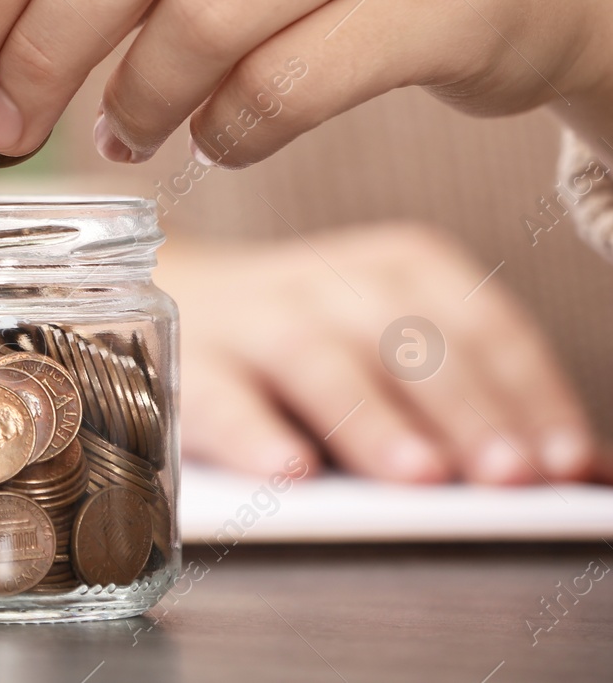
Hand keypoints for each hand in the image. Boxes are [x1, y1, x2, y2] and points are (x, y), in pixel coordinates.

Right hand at [160, 224, 597, 482]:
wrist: (173, 297)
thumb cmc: (309, 345)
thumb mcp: (393, 349)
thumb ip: (476, 402)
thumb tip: (581, 474)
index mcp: (397, 267)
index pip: (481, 323)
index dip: (527, 391)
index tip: (565, 462)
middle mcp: (326, 281)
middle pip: (404, 337)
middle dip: (462, 409)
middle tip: (507, 477)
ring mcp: (251, 317)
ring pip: (316, 358)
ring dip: (371, 419)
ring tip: (418, 478)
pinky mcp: (187, 363)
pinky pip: (219, 396)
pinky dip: (254, 433)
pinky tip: (289, 471)